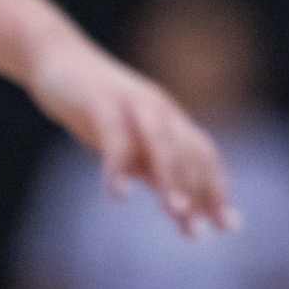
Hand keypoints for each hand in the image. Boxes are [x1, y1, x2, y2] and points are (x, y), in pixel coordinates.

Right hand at [27, 33, 237, 235]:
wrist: (58, 57)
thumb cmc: (97, 107)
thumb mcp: (130, 142)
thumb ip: (153, 171)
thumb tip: (182, 209)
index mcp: (170, 119)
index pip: (203, 155)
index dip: (217, 189)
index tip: (230, 226)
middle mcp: (159, 109)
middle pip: (190, 150)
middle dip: (200, 191)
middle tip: (202, 231)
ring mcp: (132, 102)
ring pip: (161, 141)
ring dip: (170, 177)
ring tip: (175, 212)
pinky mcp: (100, 101)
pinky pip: (113, 135)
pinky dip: (117, 166)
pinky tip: (118, 195)